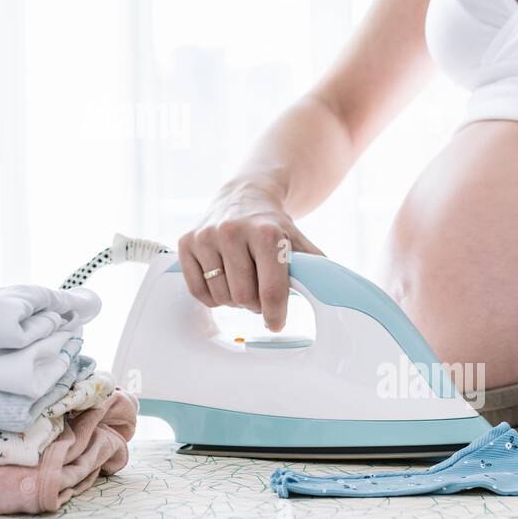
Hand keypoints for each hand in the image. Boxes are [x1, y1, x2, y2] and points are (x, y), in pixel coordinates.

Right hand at [178, 182, 322, 331]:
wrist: (244, 196)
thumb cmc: (272, 225)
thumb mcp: (298, 241)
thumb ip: (313, 268)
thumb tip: (331, 294)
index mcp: (266, 233)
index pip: (271, 290)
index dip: (275, 314)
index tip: (276, 323)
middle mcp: (232, 231)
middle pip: (243, 297)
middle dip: (255, 305)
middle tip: (260, 295)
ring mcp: (206, 236)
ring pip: (220, 297)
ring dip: (234, 300)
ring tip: (243, 283)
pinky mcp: (186, 242)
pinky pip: (197, 291)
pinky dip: (212, 297)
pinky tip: (224, 282)